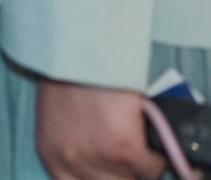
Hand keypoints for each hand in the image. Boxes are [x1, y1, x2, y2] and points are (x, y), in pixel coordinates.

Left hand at [35, 80, 163, 179]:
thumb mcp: (61, 116)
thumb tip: (107, 165)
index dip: (108, 177)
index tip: (123, 171)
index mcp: (52, 156)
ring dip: (144, 161)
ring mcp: (96, 157)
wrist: (82, 43)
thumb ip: (78, 146)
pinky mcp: (122, 148)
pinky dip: (158, 152)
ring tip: (141, 134)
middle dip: (128, 170)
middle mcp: (70, 162)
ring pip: (138, 177)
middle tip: (135, 151)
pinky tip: (149, 128)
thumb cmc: (73, 72)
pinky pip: (153, 166)